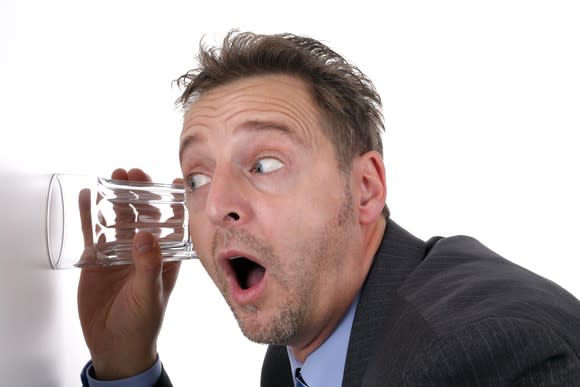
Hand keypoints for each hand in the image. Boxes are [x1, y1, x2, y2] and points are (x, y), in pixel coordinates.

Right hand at [77, 168, 180, 379]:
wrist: (114, 344)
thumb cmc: (142, 322)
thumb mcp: (150, 293)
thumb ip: (148, 266)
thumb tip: (145, 235)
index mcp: (166, 256)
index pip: (174, 224)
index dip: (175, 202)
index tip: (175, 180)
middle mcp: (144, 250)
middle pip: (143, 214)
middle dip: (141, 192)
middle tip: (135, 172)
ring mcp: (120, 253)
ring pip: (119, 218)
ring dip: (117, 198)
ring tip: (114, 176)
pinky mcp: (97, 259)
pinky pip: (94, 233)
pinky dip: (90, 215)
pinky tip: (86, 196)